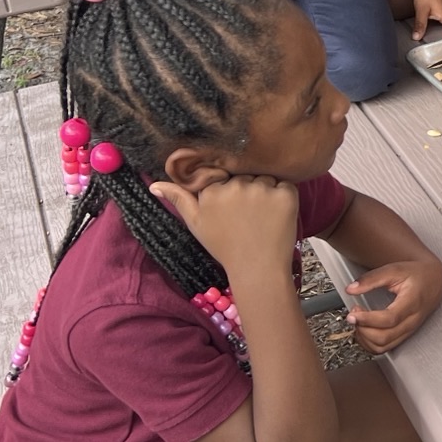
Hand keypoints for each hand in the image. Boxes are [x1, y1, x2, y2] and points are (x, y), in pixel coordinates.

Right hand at [149, 174, 298, 284]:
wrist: (257, 268)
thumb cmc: (225, 246)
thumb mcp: (196, 223)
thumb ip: (179, 199)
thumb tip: (155, 184)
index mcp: (213, 189)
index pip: (223, 173)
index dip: (229, 188)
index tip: (232, 207)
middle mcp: (236, 184)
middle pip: (245, 174)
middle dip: (247, 189)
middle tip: (247, 215)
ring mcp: (263, 188)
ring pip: (265, 178)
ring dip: (266, 191)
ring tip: (262, 216)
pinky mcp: (286, 194)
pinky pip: (286, 184)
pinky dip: (283, 196)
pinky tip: (276, 215)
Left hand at [343, 258, 441, 353]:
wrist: (433, 281)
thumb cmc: (416, 275)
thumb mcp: (394, 269)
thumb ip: (372, 279)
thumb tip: (351, 289)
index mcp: (412, 302)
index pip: (390, 319)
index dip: (368, 319)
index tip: (353, 314)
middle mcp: (412, 320)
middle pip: (384, 337)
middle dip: (363, 329)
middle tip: (354, 315)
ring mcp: (408, 330)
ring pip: (383, 346)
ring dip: (365, 337)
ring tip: (359, 321)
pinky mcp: (404, 335)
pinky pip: (384, 347)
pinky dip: (369, 343)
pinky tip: (364, 329)